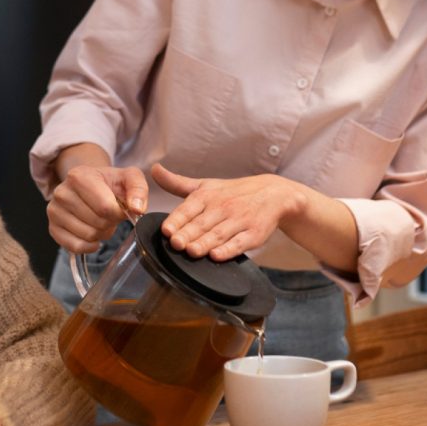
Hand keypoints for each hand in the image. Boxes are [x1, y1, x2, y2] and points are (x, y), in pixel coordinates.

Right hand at [47, 163, 147, 252]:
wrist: (89, 185)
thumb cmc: (109, 183)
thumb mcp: (129, 177)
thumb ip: (138, 189)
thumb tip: (137, 208)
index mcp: (79, 176)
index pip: (105, 207)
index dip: (118, 213)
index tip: (120, 208)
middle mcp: (62, 192)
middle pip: (97, 223)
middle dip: (110, 223)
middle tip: (109, 214)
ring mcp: (54, 211)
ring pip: (88, 236)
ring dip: (101, 233)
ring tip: (100, 221)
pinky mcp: (53, 228)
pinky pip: (75, 247)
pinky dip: (89, 245)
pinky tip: (93, 234)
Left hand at [154, 163, 303, 260]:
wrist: (273, 194)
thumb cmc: (232, 192)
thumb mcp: (205, 185)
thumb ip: (177, 183)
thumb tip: (153, 170)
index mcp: (207, 196)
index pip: (189, 208)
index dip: (177, 220)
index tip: (166, 230)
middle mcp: (222, 207)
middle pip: (202, 224)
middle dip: (188, 234)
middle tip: (175, 243)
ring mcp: (239, 220)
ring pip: (219, 234)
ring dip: (205, 243)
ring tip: (191, 251)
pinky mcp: (254, 234)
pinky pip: (240, 243)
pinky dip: (228, 250)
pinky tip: (216, 256)